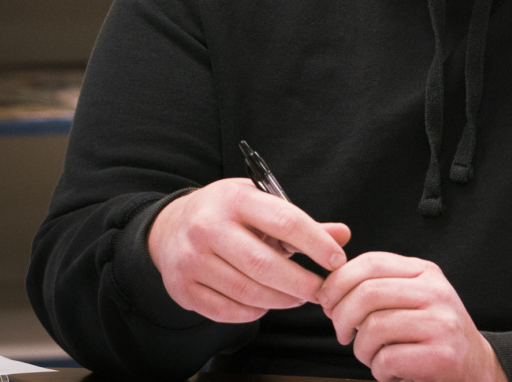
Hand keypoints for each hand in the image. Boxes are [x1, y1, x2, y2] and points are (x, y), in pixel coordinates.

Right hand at [148, 177, 350, 323]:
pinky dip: (253, 311)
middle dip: (302, 282)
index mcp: (235, 199)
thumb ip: (300, 221)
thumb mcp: (259, 202)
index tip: (337, 260)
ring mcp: (192, 260)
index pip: (285, 221)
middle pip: (265, 265)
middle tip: (322, 291)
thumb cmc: (225, 212)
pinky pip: (226, 311)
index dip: (316, 243)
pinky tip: (267, 303)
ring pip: (247, 291)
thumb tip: (343, 235)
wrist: (168, 226)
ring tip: (299, 297)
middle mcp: (209, 227)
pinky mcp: (183, 289)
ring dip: (281, 300)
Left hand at [317, 251, 506, 381]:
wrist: (476, 365)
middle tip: (342, 333)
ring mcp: (440, 322)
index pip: (371, 262)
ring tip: (371, 355)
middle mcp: (434, 291)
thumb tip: (331, 288)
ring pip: (373, 328)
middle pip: (367, 293)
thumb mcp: (414, 297)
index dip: (339, 281)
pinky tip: (390, 370)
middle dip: (341, 316)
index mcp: (424, 271)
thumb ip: (381, 286)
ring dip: (361, 349)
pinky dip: (378, 370)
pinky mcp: (441, 355)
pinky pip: (387, 359)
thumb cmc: (434, 332)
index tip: (326, 300)